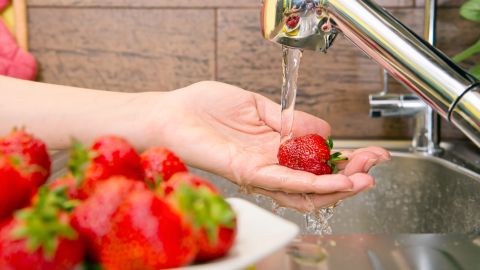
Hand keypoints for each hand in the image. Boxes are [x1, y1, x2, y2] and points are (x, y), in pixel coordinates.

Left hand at [153, 81, 389, 210]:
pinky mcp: (246, 172)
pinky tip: (333, 182)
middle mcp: (270, 165)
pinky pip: (282, 182)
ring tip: (362, 180)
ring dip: (336, 187)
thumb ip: (290, 119)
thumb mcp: (257, 105)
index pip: (317, 162)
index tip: (370, 153)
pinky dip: (310, 184)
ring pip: (304, 190)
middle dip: (349, 177)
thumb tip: (322, 129)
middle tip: (372, 168)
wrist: (172, 113)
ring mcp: (259, 172)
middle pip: (316, 182)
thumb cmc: (205, 108)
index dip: (346, 160)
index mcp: (274, 149)